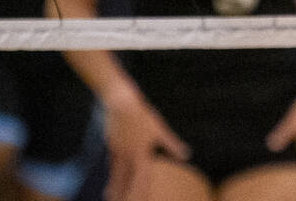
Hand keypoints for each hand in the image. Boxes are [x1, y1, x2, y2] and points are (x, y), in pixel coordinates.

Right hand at [102, 84, 190, 200]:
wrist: (121, 104)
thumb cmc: (142, 116)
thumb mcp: (160, 129)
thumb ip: (172, 144)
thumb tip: (186, 155)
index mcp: (140, 154)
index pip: (141, 180)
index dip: (141, 193)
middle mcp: (127, 156)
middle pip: (123, 181)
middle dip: (122, 194)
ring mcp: (117, 151)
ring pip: (115, 173)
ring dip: (114, 186)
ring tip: (109, 195)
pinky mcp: (111, 145)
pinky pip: (112, 162)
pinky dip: (112, 171)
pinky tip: (111, 174)